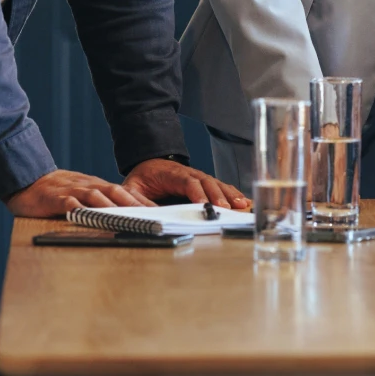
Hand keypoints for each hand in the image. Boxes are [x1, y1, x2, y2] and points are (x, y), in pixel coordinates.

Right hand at [3, 169, 153, 217]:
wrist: (27, 180)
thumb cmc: (56, 192)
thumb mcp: (81, 193)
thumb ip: (99, 201)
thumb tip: (123, 213)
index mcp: (95, 186)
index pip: (123, 192)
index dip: (141, 201)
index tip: (158, 211)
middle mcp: (87, 186)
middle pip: (114, 192)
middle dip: (133, 203)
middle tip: (150, 215)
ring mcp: (71, 191)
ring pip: (95, 196)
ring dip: (111, 206)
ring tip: (126, 217)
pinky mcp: (54, 199)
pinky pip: (68, 204)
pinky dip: (79, 210)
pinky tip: (86, 216)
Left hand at [123, 157, 250, 209]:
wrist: (148, 162)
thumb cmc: (142, 177)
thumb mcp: (132, 187)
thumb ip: (136, 199)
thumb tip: (144, 213)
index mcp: (171, 174)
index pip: (187, 181)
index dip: (197, 192)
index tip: (204, 205)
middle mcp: (188, 173)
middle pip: (206, 182)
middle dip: (217, 195)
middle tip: (226, 209)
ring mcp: (198, 176)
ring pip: (216, 183)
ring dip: (228, 194)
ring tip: (240, 205)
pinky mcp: (203, 182)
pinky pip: (220, 186)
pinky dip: (232, 193)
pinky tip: (242, 201)